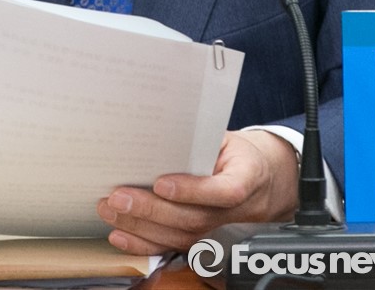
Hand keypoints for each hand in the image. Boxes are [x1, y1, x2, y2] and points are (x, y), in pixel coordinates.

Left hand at [97, 130, 298, 254]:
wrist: (262, 180)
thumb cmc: (239, 154)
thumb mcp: (228, 137)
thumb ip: (202, 137)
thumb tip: (162, 128)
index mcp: (247, 177)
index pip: (224, 191)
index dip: (192, 190)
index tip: (162, 184)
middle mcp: (235, 211)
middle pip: (193, 218)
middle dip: (152, 210)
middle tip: (119, 198)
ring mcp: (218, 230)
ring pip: (180, 236)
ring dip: (141, 227)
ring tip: (111, 211)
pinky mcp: (202, 240)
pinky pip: (173, 247)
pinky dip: (144, 245)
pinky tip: (121, 235)